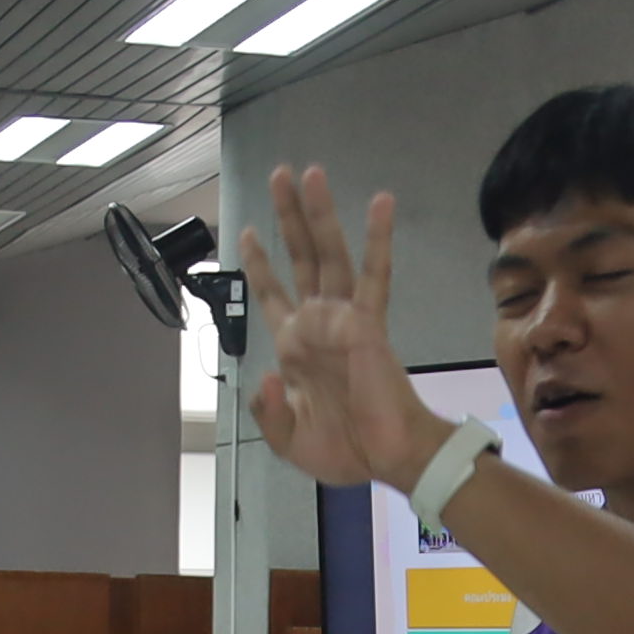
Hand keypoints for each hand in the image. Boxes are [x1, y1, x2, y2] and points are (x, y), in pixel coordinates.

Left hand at [239, 166, 447, 491]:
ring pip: (328, 254)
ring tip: (311, 172)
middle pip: (300, 257)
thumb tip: (266, 379)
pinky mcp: (368, 323)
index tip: (248, 231)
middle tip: (279, 173)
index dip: (260, 263)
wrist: (385, 460)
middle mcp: (316, 323)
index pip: (273, 294)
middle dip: (288, 217)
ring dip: (318, 214)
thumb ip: (268, 411)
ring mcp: (342, 319)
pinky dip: (377, 238)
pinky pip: (373, 275)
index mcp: (294, 347)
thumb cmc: (343, 450)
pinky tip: (381, 202)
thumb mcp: (287, 439)